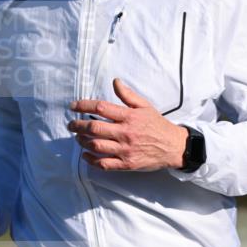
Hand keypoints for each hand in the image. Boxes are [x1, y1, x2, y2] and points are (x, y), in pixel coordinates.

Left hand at [68, 79, 187, 170]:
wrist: (174, 147)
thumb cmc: (158, 126)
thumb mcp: (145, 106)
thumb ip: (128, 95)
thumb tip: (115, 81)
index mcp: (129, 117)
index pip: (101, 108)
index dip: (83, 105)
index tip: (73, 106)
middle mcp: (126, 133)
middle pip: (94, 128)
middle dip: (77, 126)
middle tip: (71, 125)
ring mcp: (125, 150)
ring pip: (96, 146)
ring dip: (82, 141)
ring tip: (78, 138)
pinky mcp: (127, 164)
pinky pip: (104, 164)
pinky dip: (91, 160)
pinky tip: (86, 156)